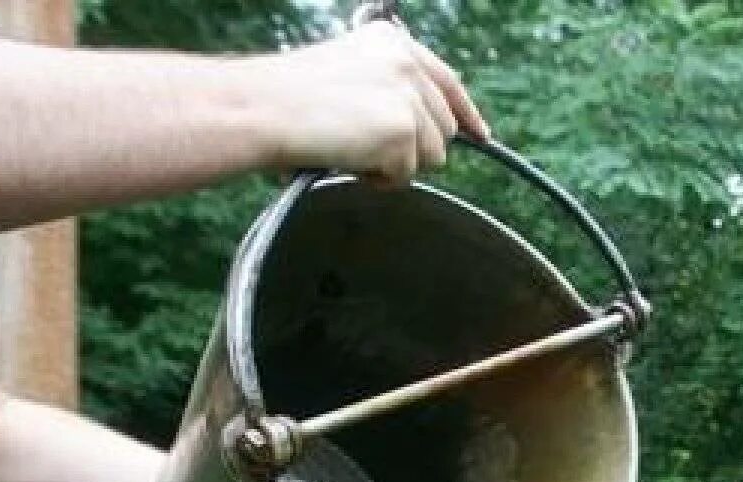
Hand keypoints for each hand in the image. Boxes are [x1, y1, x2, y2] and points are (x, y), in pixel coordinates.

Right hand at [250, 23, 489, 184]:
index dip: (466, 113)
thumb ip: (389, 91)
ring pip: (432, 155)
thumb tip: (422, 130)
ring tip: (352, 147)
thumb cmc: (289, 99)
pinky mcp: (403, 130)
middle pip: (444, 127)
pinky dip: (379, 178)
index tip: (481, 134)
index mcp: (393, 43)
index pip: (448, 81)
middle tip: (366, 145)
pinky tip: (349, 158)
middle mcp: (407, 62)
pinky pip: (407, 175)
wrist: (262, 107)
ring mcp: (408, 96)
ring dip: (396, 163)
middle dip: (414, 147)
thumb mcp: (348, 76)